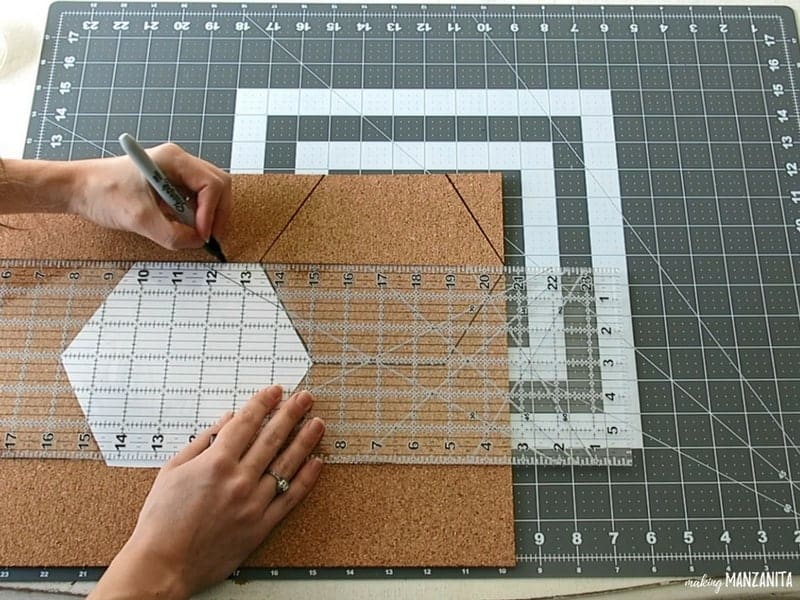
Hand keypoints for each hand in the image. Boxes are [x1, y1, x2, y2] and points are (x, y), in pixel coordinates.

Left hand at [70, 143, 231, 249]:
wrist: (76, 189)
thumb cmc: (101, 193)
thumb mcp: (139, 219)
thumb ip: (172, 234)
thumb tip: (197, 243)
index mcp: (174, 159)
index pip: (212, 184)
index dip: (211, 213)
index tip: (202, 234)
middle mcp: (179, 163)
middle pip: (218, 186)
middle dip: (217, 214)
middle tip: (208, 237)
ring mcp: (176, 173)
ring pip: (210, 194)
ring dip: (207, 216)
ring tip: (194, 233)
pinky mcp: (171, 185)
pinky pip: (195, 200)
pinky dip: (196, 217)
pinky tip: (184, 227)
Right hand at [89, 386, 324, 599]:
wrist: (163, 565)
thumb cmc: (161, 520)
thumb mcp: (173, 470)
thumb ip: (202, 441)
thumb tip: (227, 419)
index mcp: (215, 463)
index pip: (246, 423)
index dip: (263, 403)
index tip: (275, 391)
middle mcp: (239, 480)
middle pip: (272, 438)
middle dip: (291, 414)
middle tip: (305, 398)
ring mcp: (253, 503)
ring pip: (286, 465)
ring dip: (304, 441)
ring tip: (317, 423)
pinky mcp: (261, 526)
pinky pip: (290, 498)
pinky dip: (306, 479)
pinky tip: (316, 462)